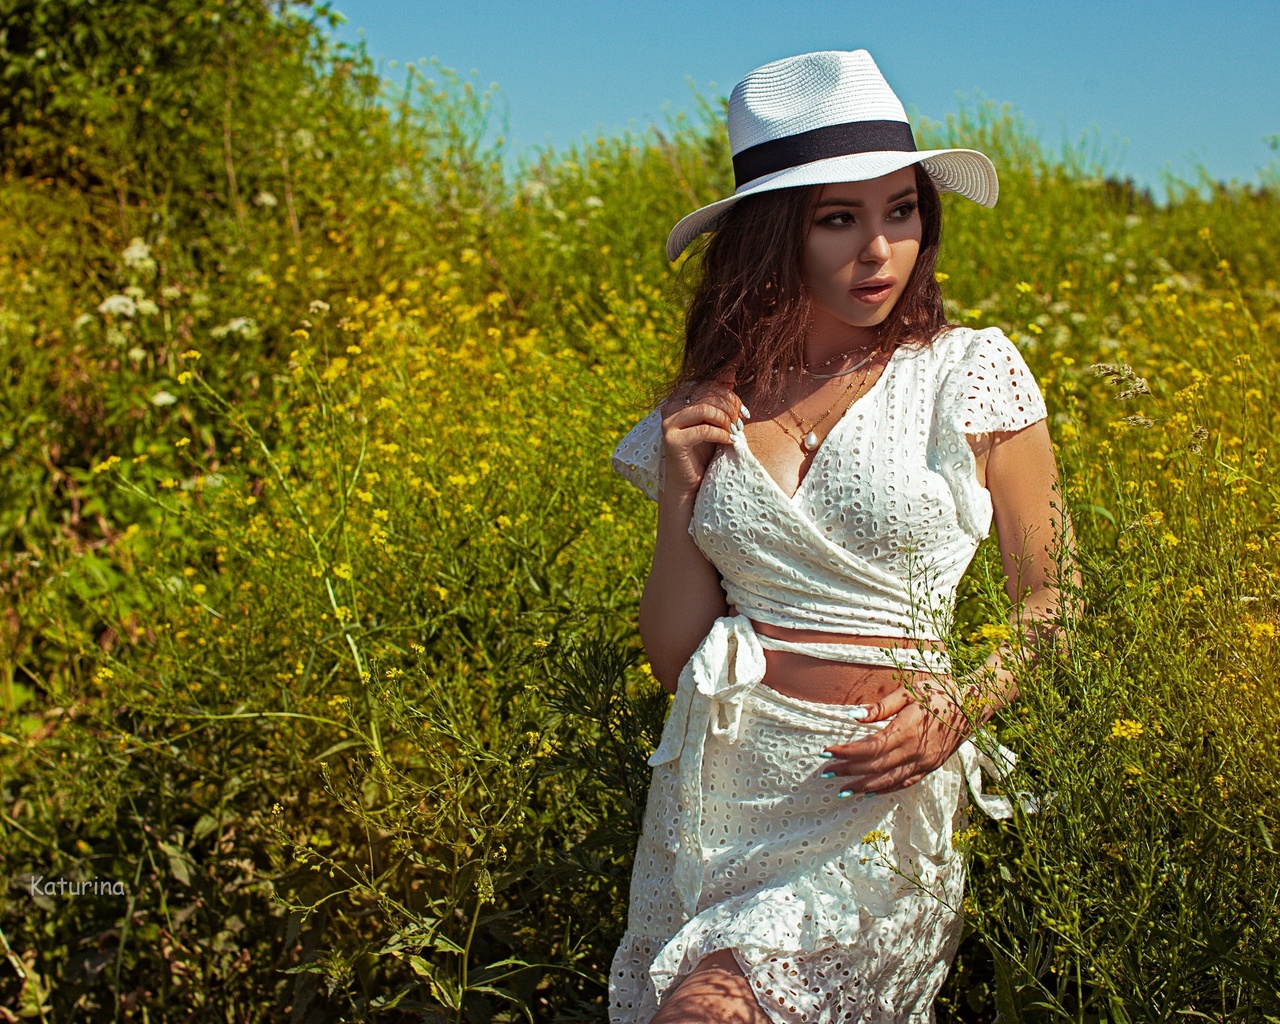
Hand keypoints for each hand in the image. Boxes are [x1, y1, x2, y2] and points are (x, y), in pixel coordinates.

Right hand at [658, 376, 748, 496]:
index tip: (743, 411)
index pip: (708, 384)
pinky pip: (704, 429)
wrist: (690, 482)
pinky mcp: (672, 440)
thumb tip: (731, 371)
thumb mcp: (715, 420)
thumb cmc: (704, 450)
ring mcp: (668, 423)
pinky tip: (730, 441)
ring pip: (706, 409)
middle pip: (708, 395)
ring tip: (735, 431)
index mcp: (679, 398)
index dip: (729, 395)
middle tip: (741, 423)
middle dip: (730, 407)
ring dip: (726, 420)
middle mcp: (670, 407)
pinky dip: (722, 434)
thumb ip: (720, 396)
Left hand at [821, 676, 978, 796]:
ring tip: (841, 789)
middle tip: (825, 772)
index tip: (827, 752)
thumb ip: (881, 707)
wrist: (973, 708)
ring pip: (888, 781)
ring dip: (863, 786)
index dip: (847, 752)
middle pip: (875, 767)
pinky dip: (884, 789)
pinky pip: (904, 783)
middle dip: (848, 771)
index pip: (870, 747)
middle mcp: (915, 752)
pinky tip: (869, 792)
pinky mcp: (930, 767)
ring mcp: (924, 763)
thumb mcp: (910, 692)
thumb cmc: (940, 694)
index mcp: (907, 731)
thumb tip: (853, 715)